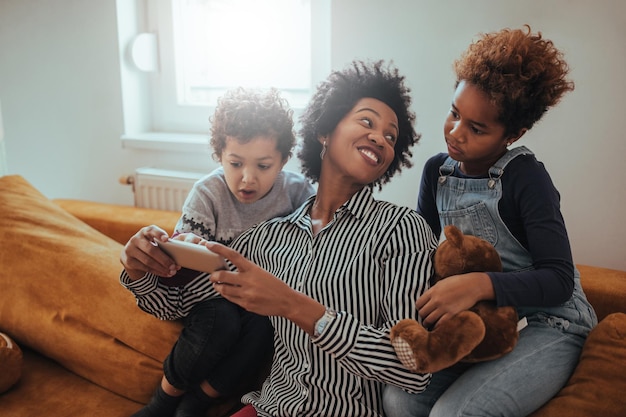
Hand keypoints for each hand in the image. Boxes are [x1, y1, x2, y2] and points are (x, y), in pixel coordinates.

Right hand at [119, 225, 179, 279]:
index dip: (159, 234)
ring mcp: (130, 250)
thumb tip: (179, 256)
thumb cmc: (150, 245)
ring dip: (161, 268)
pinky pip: (145, 268)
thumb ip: (163, 244)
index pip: (152, 230)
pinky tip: (165, 274)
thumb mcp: (154, 241)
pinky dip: (157, 272)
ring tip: (172, 272)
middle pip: (151, 250)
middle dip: (164, 259)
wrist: (132, 253)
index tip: (167, 239)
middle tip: (174, 266)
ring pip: (148, 261)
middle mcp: (136, 239)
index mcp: (145, 231)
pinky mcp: (128, 261)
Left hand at [207, 242, 324, 332]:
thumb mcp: (261, 272)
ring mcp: (246, 294)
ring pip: (223, 289)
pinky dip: (226, 295)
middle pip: (222, 276)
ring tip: (218, 285)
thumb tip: (228, 270)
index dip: (220, 249)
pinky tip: (229, 293)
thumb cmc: (274, 285)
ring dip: (217, 286)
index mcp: (253, 269)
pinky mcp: (245, 304)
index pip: (234, 256)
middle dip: (213, 276)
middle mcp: (248, 281)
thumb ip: (246, 271)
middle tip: (213, 276)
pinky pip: (230, 299)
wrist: (286, 301)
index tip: (209, 244)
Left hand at [416, 272, 493, 327]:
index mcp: (432, 291)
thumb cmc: (458, 282)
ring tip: (428, 324)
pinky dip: (436, 327)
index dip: (418, 308)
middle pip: (422, 313)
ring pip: (428, 320)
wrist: (473, 286)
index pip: (418, 303)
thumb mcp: (441, 283)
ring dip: (427, 323)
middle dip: (422, 316)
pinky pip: (439, 323)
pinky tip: (436, 327)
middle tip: (424, 318)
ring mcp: (444, 307)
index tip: (421, 310)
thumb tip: (426, 299)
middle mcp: (436, 300)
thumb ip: (433, 291)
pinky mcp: (452, 314)